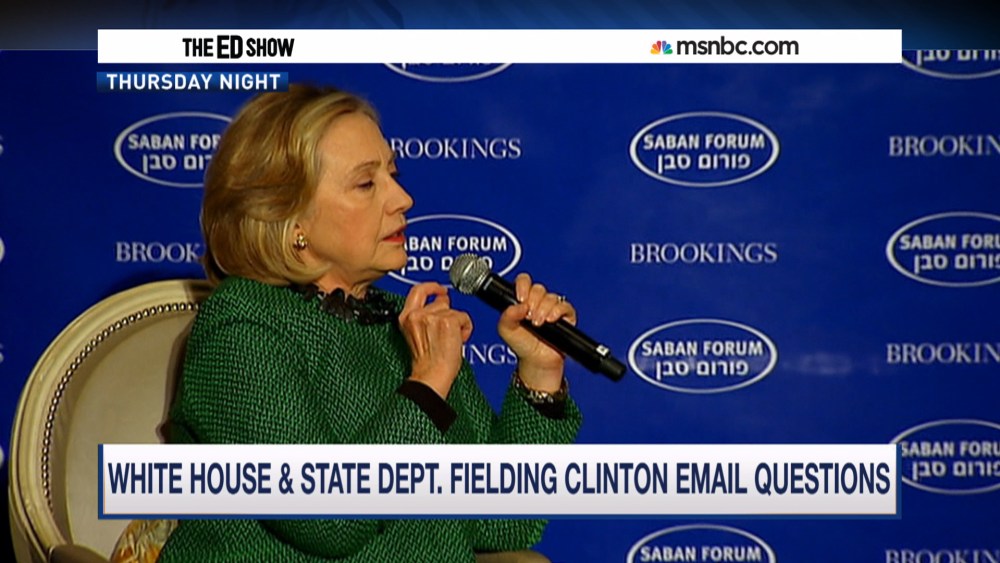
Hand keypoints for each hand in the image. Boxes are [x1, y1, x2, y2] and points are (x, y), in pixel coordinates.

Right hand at [398, 283, 472, 398]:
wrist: (431, 376)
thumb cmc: (427, 362)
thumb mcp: (418, 334)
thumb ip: (425, 316)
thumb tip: (442, 301)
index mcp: (405, 317)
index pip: (417, 291)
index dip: (431, 287)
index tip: (440, 290)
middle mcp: (416, 315)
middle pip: (440, 302)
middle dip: (448, 314)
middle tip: (448, 331)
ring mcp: (432, 317)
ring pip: (453, 310)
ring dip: (457, 323)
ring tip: (451, 340)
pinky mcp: (447, 321)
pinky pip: (463, 317)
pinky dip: (466, 328)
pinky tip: (459, 340)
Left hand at [497, 273, 575, 392]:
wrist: (537, 362)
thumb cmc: (522, 345)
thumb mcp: (506, 330)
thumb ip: (506, 316)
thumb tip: (518, 306)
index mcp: (523, 300)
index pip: (524, 281)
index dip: (523, 285)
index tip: (520, 298)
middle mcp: (538, 302)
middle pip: (538, 288)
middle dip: (533, 302)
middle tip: (529, 317)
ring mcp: (552, 308)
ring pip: (551, 297)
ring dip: (543, 309)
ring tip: (538, 324)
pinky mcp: (565, 316)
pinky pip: (565, 306)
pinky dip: (557, 311)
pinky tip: (551, 320)